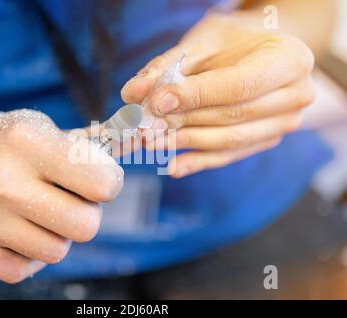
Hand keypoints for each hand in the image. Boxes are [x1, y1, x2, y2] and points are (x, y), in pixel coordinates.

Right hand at [0, 110, 122, 282]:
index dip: (110, 183)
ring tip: (39, 210)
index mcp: (27, 141)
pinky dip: (29, 253)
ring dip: (57, 234)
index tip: (100, 179)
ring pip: (56, 251)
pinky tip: (17, 227)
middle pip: (85, 226)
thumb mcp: (49, 129)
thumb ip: (96, 142)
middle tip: (70, 198)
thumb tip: (144, 137)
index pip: (102, 183)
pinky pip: (24, 269)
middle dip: (87, 214)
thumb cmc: (13, 143)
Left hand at [121, 12, 314, 177]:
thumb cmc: (234, 42)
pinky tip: (172, 165)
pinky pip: (229, 156)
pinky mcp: (265, 141)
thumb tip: (132, 93)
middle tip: (145, 127)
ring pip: (229, 141)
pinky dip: (198, 161)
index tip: (158, 101)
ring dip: (185, 144)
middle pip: (232, 116)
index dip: (196, 96)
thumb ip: (168, 66)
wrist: (260, 53)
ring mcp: (283, 124)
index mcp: (289, 60)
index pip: (238, 86)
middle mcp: (295, 96)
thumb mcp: (204, 42)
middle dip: (183, 122)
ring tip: (150, 143)